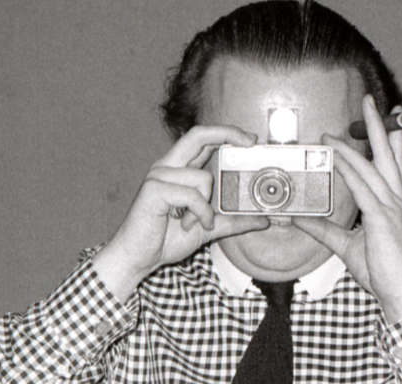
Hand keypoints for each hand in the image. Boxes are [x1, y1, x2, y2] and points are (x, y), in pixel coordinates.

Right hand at [93, 126, 268, 300]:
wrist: (138, 258)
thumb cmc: (165, 240)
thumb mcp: (208, 228)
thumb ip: (232, 222)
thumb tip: (262, 220)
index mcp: (177, 170)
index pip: (201, 140)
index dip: (225, 133)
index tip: (250, 140)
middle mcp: (167, 167)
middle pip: (198, 135)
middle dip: (227, 134)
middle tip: (250, 143)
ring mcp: (158, 176)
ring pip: (203, 177)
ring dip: (207, 206)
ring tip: (194, 223)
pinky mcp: (153, 189)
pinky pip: (192, 196)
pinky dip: (199, 214)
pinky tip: (190, 225)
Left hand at [293, 95, 401, 322]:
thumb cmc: (383, 270)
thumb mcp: (347, 245)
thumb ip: (323, 230)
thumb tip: (297, 220)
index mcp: (394, 203)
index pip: (391, 163)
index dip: (388, 139)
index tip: (385, 118)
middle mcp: (396, 199)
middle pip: (387, 154)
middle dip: (378, 125)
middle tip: (369, 101)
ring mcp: (392, 207)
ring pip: (370, 166)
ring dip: (352, 145)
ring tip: (333, 131)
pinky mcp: (383, 218)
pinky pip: (362, 188)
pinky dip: (348, 170)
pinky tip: (334, 158)